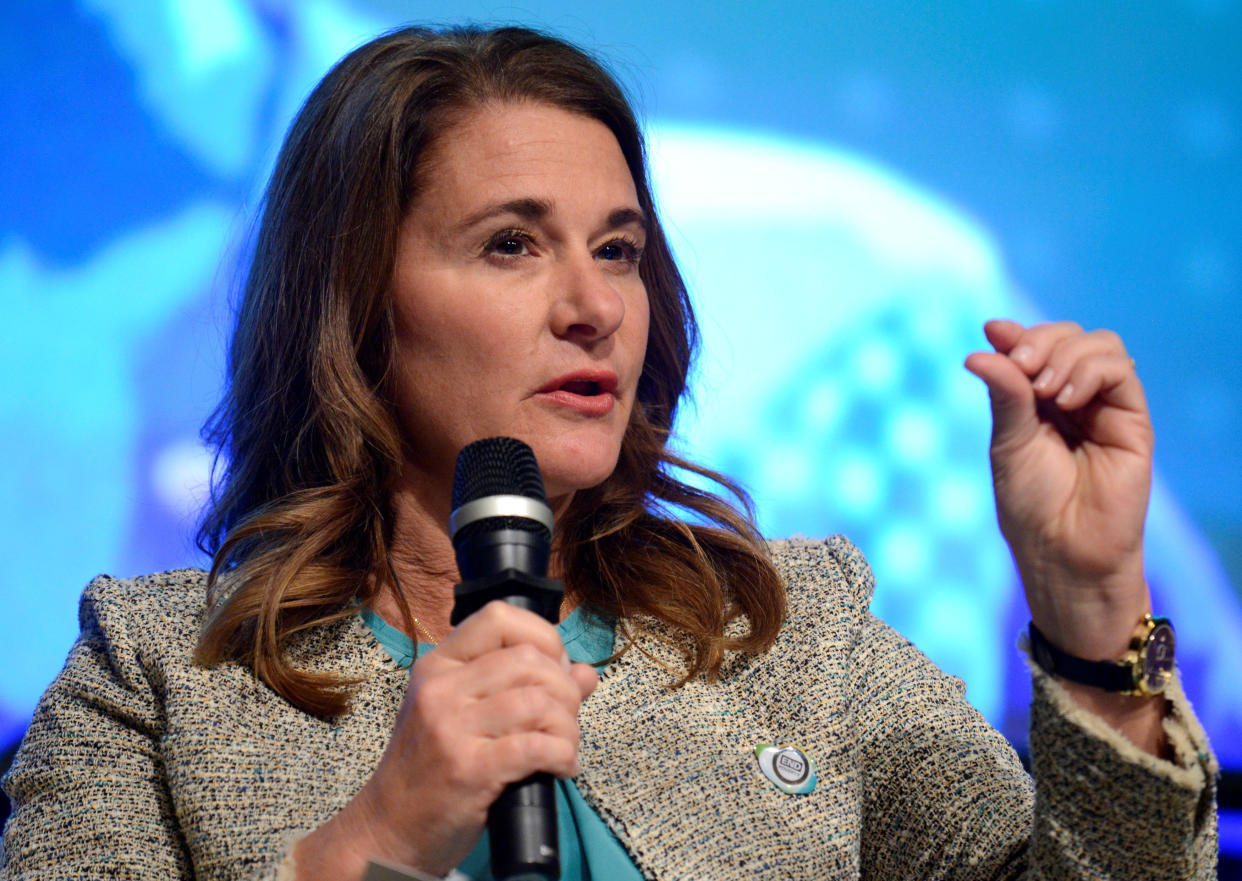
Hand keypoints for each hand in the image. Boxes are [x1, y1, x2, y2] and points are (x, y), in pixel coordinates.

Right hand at [294, 601, 598, 878]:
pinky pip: (535, 746)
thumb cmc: (431, 771)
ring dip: (568, 727)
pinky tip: (562, 767)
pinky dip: (562, 755)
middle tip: (565, 719)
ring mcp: (451, 728)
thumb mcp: (465, 715)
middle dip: (564, 690)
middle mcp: (442, 689)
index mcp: (439, 666)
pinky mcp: (467, 769)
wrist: (388, 830)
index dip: (543, 637)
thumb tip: (584, 672)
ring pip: (538, 702)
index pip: (498, 618)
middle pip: (529, 660)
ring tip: (564, 746)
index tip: (556, 668)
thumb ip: (521, 687)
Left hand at [965, 319, 1153, 659]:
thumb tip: (980, 349)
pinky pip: (1121, 372)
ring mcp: (1105, 407)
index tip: (993, 330)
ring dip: (1065, 354)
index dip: (1016, 333)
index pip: (1034, 346)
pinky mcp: (1132, 420)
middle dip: (1040, 340)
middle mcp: (1073, 398)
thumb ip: (1005, 393)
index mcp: (1036, 401)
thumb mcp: (1009, 442)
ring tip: (1043, 389)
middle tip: (1019, 365)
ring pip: (1100, 344)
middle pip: (1068, 335)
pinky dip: (1090, 371)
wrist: (1063, 550)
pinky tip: (1065, 400)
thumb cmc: (1031, 505)